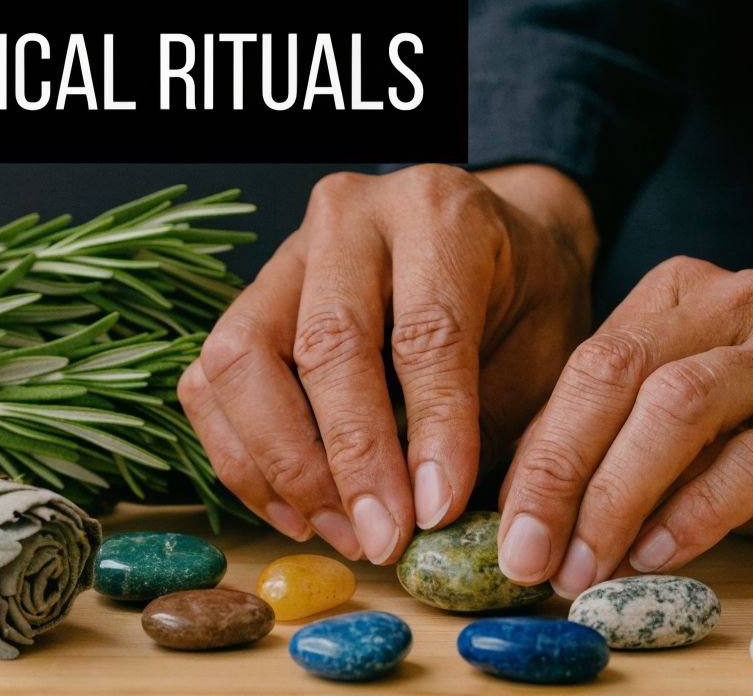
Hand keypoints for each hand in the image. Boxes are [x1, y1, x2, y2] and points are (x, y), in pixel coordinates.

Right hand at [178, 164, 596, 562]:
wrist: (494, 242)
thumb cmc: (523, 299)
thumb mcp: (542, 348)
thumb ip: (490, 423)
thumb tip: (431, 517)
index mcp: (441, 213)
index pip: (426, 331)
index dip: (431, 430)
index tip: (435, 512)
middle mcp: (351, 216)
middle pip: (323, 342)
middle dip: (349, 458)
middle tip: (380, 538)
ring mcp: (287, 253)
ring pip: (241, 359)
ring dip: (280, 464)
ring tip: (338, 530)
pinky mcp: (248, 298)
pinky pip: (210, 382)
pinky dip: (242, 457)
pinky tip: (297, 510)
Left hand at [497, 256, 752, 595]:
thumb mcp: (700, 419)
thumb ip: (624, 439)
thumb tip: (529, 508)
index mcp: (683, 294)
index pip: (585, 365)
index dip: (534, 450)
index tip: (500, 525)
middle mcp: (737, 304)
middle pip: (614, 374)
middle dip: (555, 470)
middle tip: (521, 551)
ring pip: (676, 408)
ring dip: (615, 495)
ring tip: (582, 564)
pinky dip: (694, 512)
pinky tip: (658, 554)